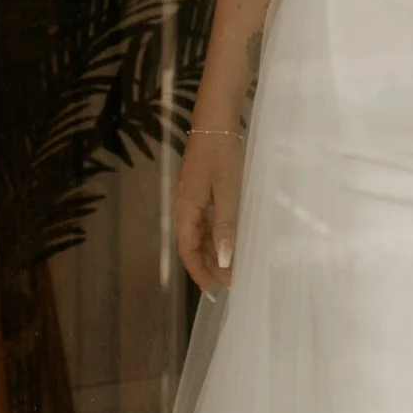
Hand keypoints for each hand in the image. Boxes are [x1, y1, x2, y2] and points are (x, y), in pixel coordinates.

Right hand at [175, 124, 243, 294]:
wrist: (215, 121)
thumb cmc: (223, 155)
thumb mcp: (228, 193)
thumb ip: (225, 227)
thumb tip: (224, 260)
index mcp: (185, 210)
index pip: (188, 252)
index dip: (201, 273)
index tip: (216, 291)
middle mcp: (182, 207)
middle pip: (191, 246)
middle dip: (208, 266)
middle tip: (231, 282)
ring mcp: (188, 198)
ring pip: (196, 234)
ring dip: (211, 252)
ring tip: (230, 266)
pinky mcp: (197, 190)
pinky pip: (201, 221)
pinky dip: (212, 235)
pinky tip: (226, 239)